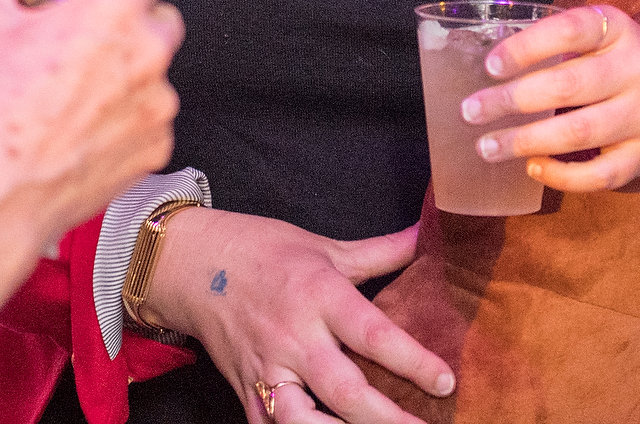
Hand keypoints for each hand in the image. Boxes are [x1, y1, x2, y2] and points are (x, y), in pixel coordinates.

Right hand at [0, 0, 184, 246]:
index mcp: (112, 11)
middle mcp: (147, 53)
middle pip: (164, 15)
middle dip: (132, 21)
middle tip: (87, 38)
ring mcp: (158, 104)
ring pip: (157, 70)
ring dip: (128, 74)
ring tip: (75, 93)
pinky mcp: (158, 148)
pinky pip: (152, 118)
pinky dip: (127, 119)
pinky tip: (83, 129)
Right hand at [148, 210, 452, 423]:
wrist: (193, 263)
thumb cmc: (264, 250)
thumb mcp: (324, 245)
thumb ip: (380, 252)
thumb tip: (427, 235)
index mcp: (320, 295)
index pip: (373, 334)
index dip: (412, 360)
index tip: (446, 381)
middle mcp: (295, 337)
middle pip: (344, 390)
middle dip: (386, 417)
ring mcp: (267, 369)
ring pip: (302, 420)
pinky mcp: (246, 390)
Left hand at [462, 6, 639, 206]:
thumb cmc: (622, 64)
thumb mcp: (604, 37)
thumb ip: (559, 43)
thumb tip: (487, 64)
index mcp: (619, 30)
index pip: (570, 31)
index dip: (527, 47)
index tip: (490, 66)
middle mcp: (636, 69)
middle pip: (568, 86)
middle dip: (512, 101)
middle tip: (471, 112)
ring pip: (579, 133)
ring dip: (525, 141)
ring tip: (487, 146)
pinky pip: (598, 175)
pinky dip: (560, 175)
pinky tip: (532, 167)